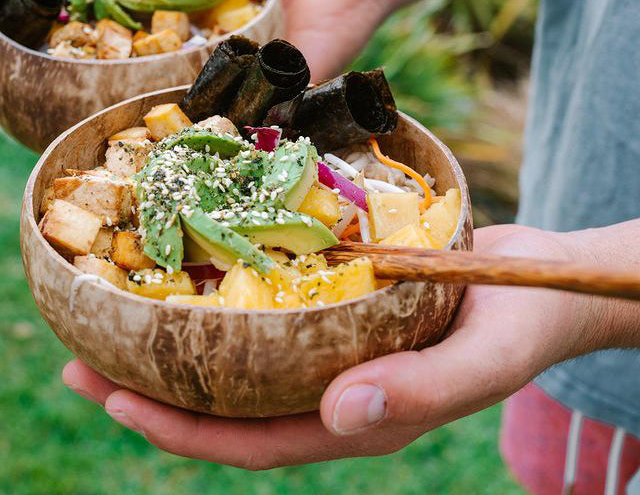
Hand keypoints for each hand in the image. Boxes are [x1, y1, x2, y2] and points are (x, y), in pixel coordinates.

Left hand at [63, 224, 629, 468]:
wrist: (545, 280)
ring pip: (246, 352)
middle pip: (232, 398)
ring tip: (122, 307)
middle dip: (154, 386)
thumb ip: (420, 390)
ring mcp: (338, 344)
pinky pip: (276, 304)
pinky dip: (231, 293)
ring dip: (184, 336)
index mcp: (358, 415)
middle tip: (81, 353)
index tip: (112, 399)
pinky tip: (202, 262)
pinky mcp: (346, 304)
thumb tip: (339, 416)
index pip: (253, 441)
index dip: (180, 429)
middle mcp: (336, 385)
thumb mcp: (484, 357)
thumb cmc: (522, 320)